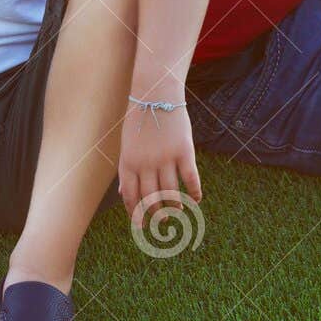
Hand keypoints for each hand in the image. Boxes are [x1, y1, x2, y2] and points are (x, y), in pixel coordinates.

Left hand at [119, 103, 201, 224]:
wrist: (157, 94)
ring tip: (178, 209)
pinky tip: (196, 198)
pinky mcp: (184, 151)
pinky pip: (190, 178)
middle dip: (157, 215)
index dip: (135, 213)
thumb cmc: (140, 122)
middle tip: (163, 222)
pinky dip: (194, 192)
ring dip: (175, 205)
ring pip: (171, 192)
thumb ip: (127, 170)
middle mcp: (145, 163)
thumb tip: (124, 194)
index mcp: (128, 162)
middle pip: (151, 198)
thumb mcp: (127, 146)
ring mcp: (165, 158)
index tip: (141, 225)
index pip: (130, 196)